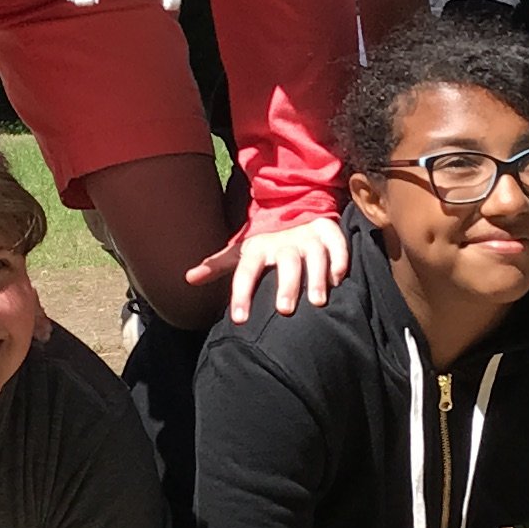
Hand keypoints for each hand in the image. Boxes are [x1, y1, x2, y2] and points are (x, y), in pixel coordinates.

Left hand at [197, 211, 346, 323]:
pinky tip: (339, 278)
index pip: (246, 271)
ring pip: (314, 255)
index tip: (240, 320)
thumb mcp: (242, 251)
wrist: (294, 207)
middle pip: (286, 263)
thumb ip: (217, 265)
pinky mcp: (328, 231)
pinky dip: (340, 259)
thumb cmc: (266, 242)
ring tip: (317, 302)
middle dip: (286, 285)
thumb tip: (188, 278)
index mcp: (259, 248)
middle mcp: (284, 243)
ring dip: (316, 276)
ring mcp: (308, 236)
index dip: (242, 293)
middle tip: (285, 311)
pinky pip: (337, 243)